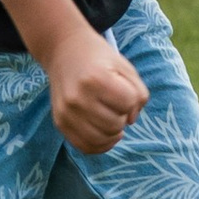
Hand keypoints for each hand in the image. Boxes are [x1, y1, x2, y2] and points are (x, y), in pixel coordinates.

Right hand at [46, 24, 149, 154]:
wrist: (63, 51)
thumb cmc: (98, 59)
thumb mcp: (124, 67)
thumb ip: (138, 93)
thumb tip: (130, 121)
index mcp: (95, 79)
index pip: (128, 102)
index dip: (131, 97)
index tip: (122, 88)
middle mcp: (77, 98)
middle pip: (115, 124)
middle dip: (122, 116)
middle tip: (115, 104)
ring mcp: (66, 112)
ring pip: (101, 139)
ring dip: (113, 132)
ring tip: (110, 118)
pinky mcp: (60, 123)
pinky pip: (85, 147)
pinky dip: (100, 145)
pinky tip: (105, 133)